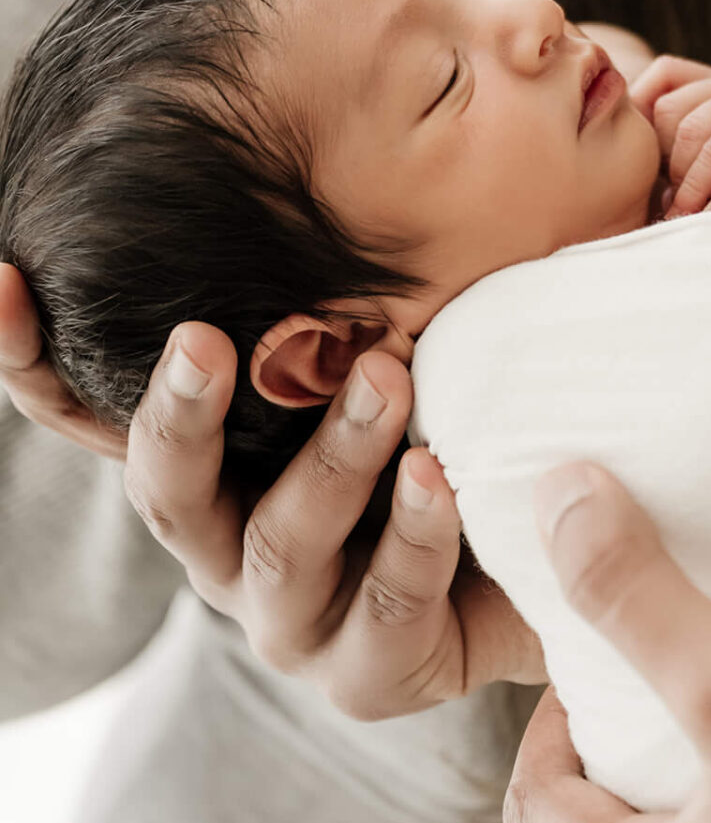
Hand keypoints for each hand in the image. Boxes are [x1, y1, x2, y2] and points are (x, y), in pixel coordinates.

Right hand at [1, 263, 542, 716]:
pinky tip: (438, 477)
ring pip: (285, 537)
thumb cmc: (441, 438)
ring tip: (388, 374)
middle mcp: (221, 547)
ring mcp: (288, 618)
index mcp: (204, 470)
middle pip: (167, 487)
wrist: (544, 571)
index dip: (30, 359)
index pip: (89, 416)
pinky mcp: (367, 672)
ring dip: (336, 451)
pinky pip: (385, 600)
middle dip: (182, 412)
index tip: (6, 278)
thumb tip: (326, 149)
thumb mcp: (384, 358)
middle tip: (204, 340)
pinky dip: (413, 532)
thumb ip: (341, 299)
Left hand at [631, 58, 710, 215]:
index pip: (663, 77)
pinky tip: (710, 207)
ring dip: (685, 181)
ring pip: (687, 131)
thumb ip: (668, 142)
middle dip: (666, 161)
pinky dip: (702, 185)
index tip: (657, 171)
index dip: (649, 121)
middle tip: (678, 199)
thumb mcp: (700, 164)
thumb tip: (614, 120)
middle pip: (667, 109)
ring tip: (693, 209)